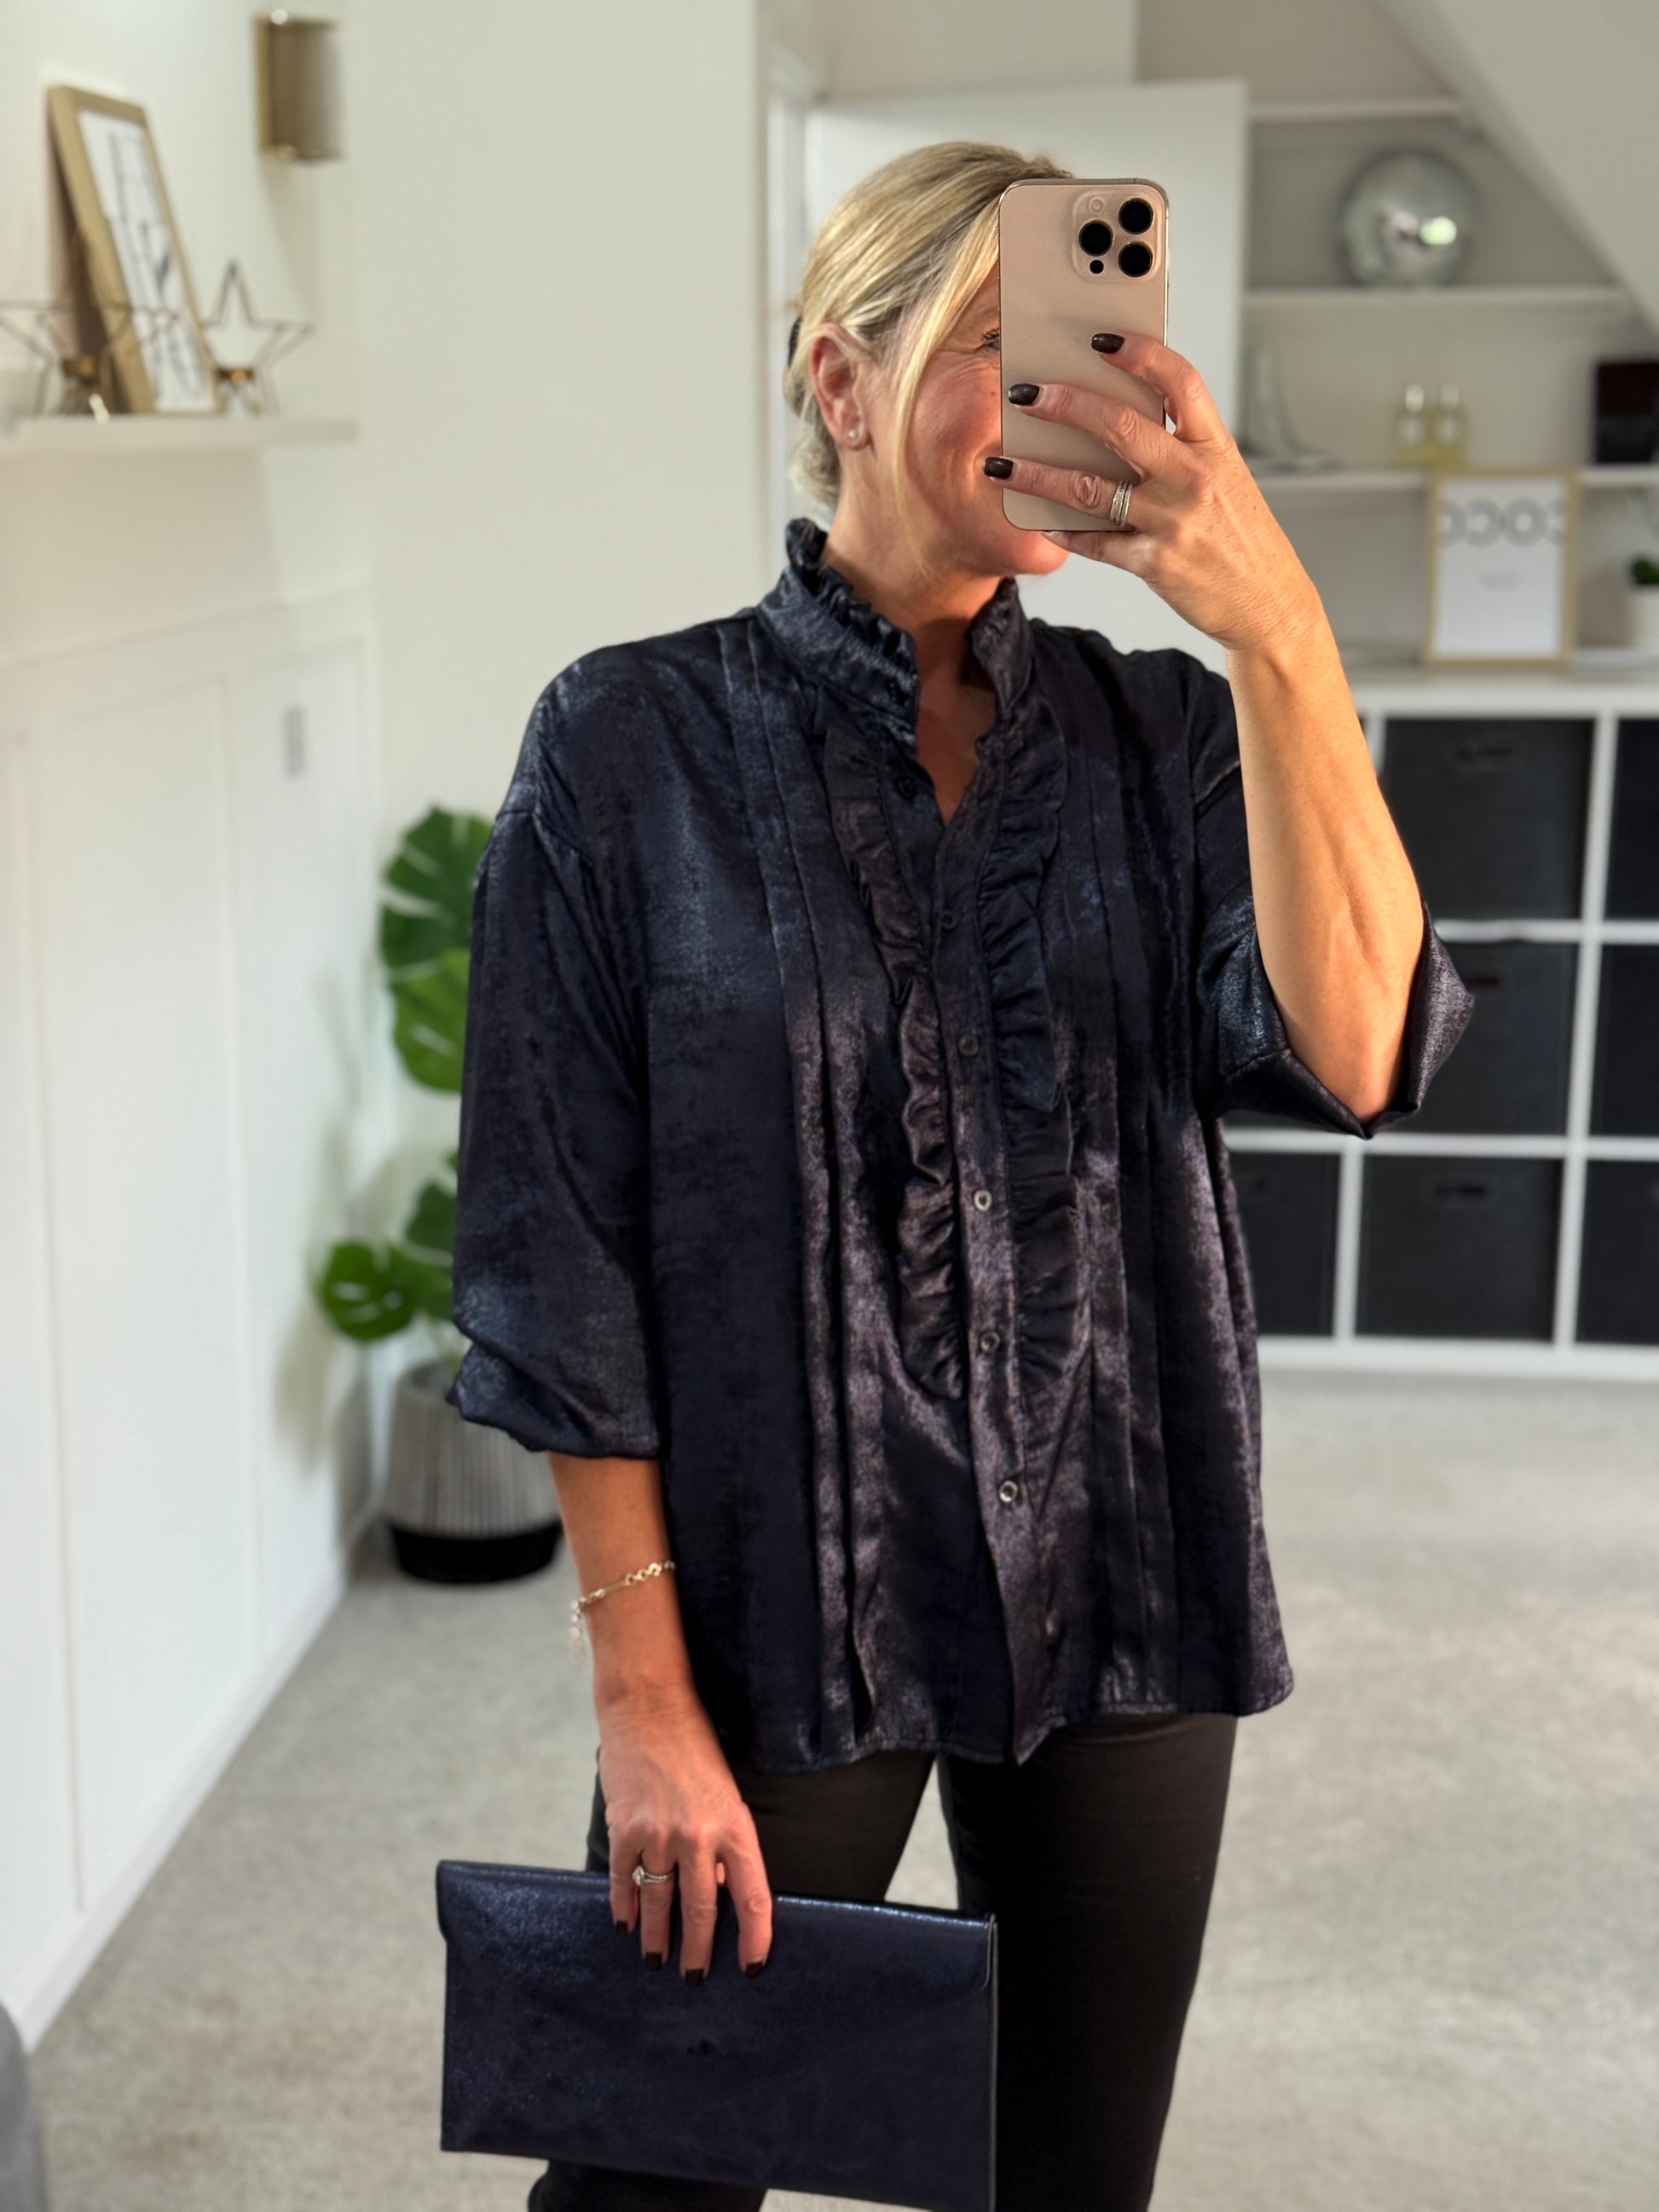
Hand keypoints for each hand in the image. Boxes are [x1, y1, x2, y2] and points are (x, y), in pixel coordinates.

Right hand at [599, 1686, 772, 1981]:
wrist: (649, 1708)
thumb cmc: (695, 1751)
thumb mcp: (726, 1796)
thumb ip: (724, 1845)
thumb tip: (719, 1895)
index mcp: (736, 1826)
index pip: (753, 1898)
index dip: (756, 1940)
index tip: (751, 1969)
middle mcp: (699, 1837)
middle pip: (702, 1912)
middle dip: (698, 1952)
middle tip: (695, 1977)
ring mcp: (658, 1835)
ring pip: (659, 1905)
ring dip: (657, 1938)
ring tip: (656, 1958)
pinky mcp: (624, 1831)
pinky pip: (624, 1885)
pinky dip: (624, 1910)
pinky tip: (626, 1926)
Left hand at [992, 334, 1322, 653]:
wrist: (1269, 604)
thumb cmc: (1241, 538)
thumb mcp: (1226, 480)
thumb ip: (1183, 449)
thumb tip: (1121, 419)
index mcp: (1216, 448)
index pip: (1180, 381)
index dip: (1140, 353)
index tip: (1101, 339)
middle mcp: (1195, 478)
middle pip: (1121, 424)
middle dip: (1065, 404)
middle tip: (1026, 394)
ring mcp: (1174, 521)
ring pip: (1090, 487)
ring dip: (1038, 474)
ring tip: (1002, 466)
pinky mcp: (1155, 563)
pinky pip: (1096, 543)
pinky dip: (1065, 532)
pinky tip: (1042, 524)